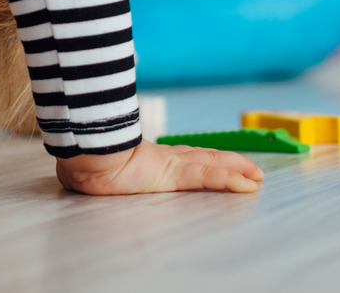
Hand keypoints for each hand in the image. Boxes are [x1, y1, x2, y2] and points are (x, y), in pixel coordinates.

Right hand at [55, 141, 263, 194]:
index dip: (203, 158)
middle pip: (203, 158)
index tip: (218, 159)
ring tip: (256, 175)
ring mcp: (171, 164)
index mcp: (147, 159)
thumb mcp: (95, 169)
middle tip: (250, 168)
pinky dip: (231, 179)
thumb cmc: (84, 161)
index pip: (182, 157)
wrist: (83, 156)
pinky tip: (248, 183)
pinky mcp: (176, 173)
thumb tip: (83, 173)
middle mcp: (163, 158)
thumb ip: (97, 170)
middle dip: (227, 162)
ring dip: (236, 169)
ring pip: (212, 165)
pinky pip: (209, 177)